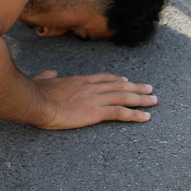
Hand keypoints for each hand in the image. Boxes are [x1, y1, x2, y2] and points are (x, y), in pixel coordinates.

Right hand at [31, 70, 156, 128]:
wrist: (37, 101)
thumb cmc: (36, 93)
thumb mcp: (42, 80)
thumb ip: (47, 76)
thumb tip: (49, 72)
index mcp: (79, 81)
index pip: (103, 78)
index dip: (116, 80)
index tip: (126, 81)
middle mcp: (91, 87)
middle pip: (119, 86)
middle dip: (136, 88)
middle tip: (149, 89)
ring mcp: (96, 99)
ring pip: (124, 98)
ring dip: (141, 99)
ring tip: (154, 100)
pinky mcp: (96, 112)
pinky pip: (120, 113)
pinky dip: (135, 115)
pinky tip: (146, 117)